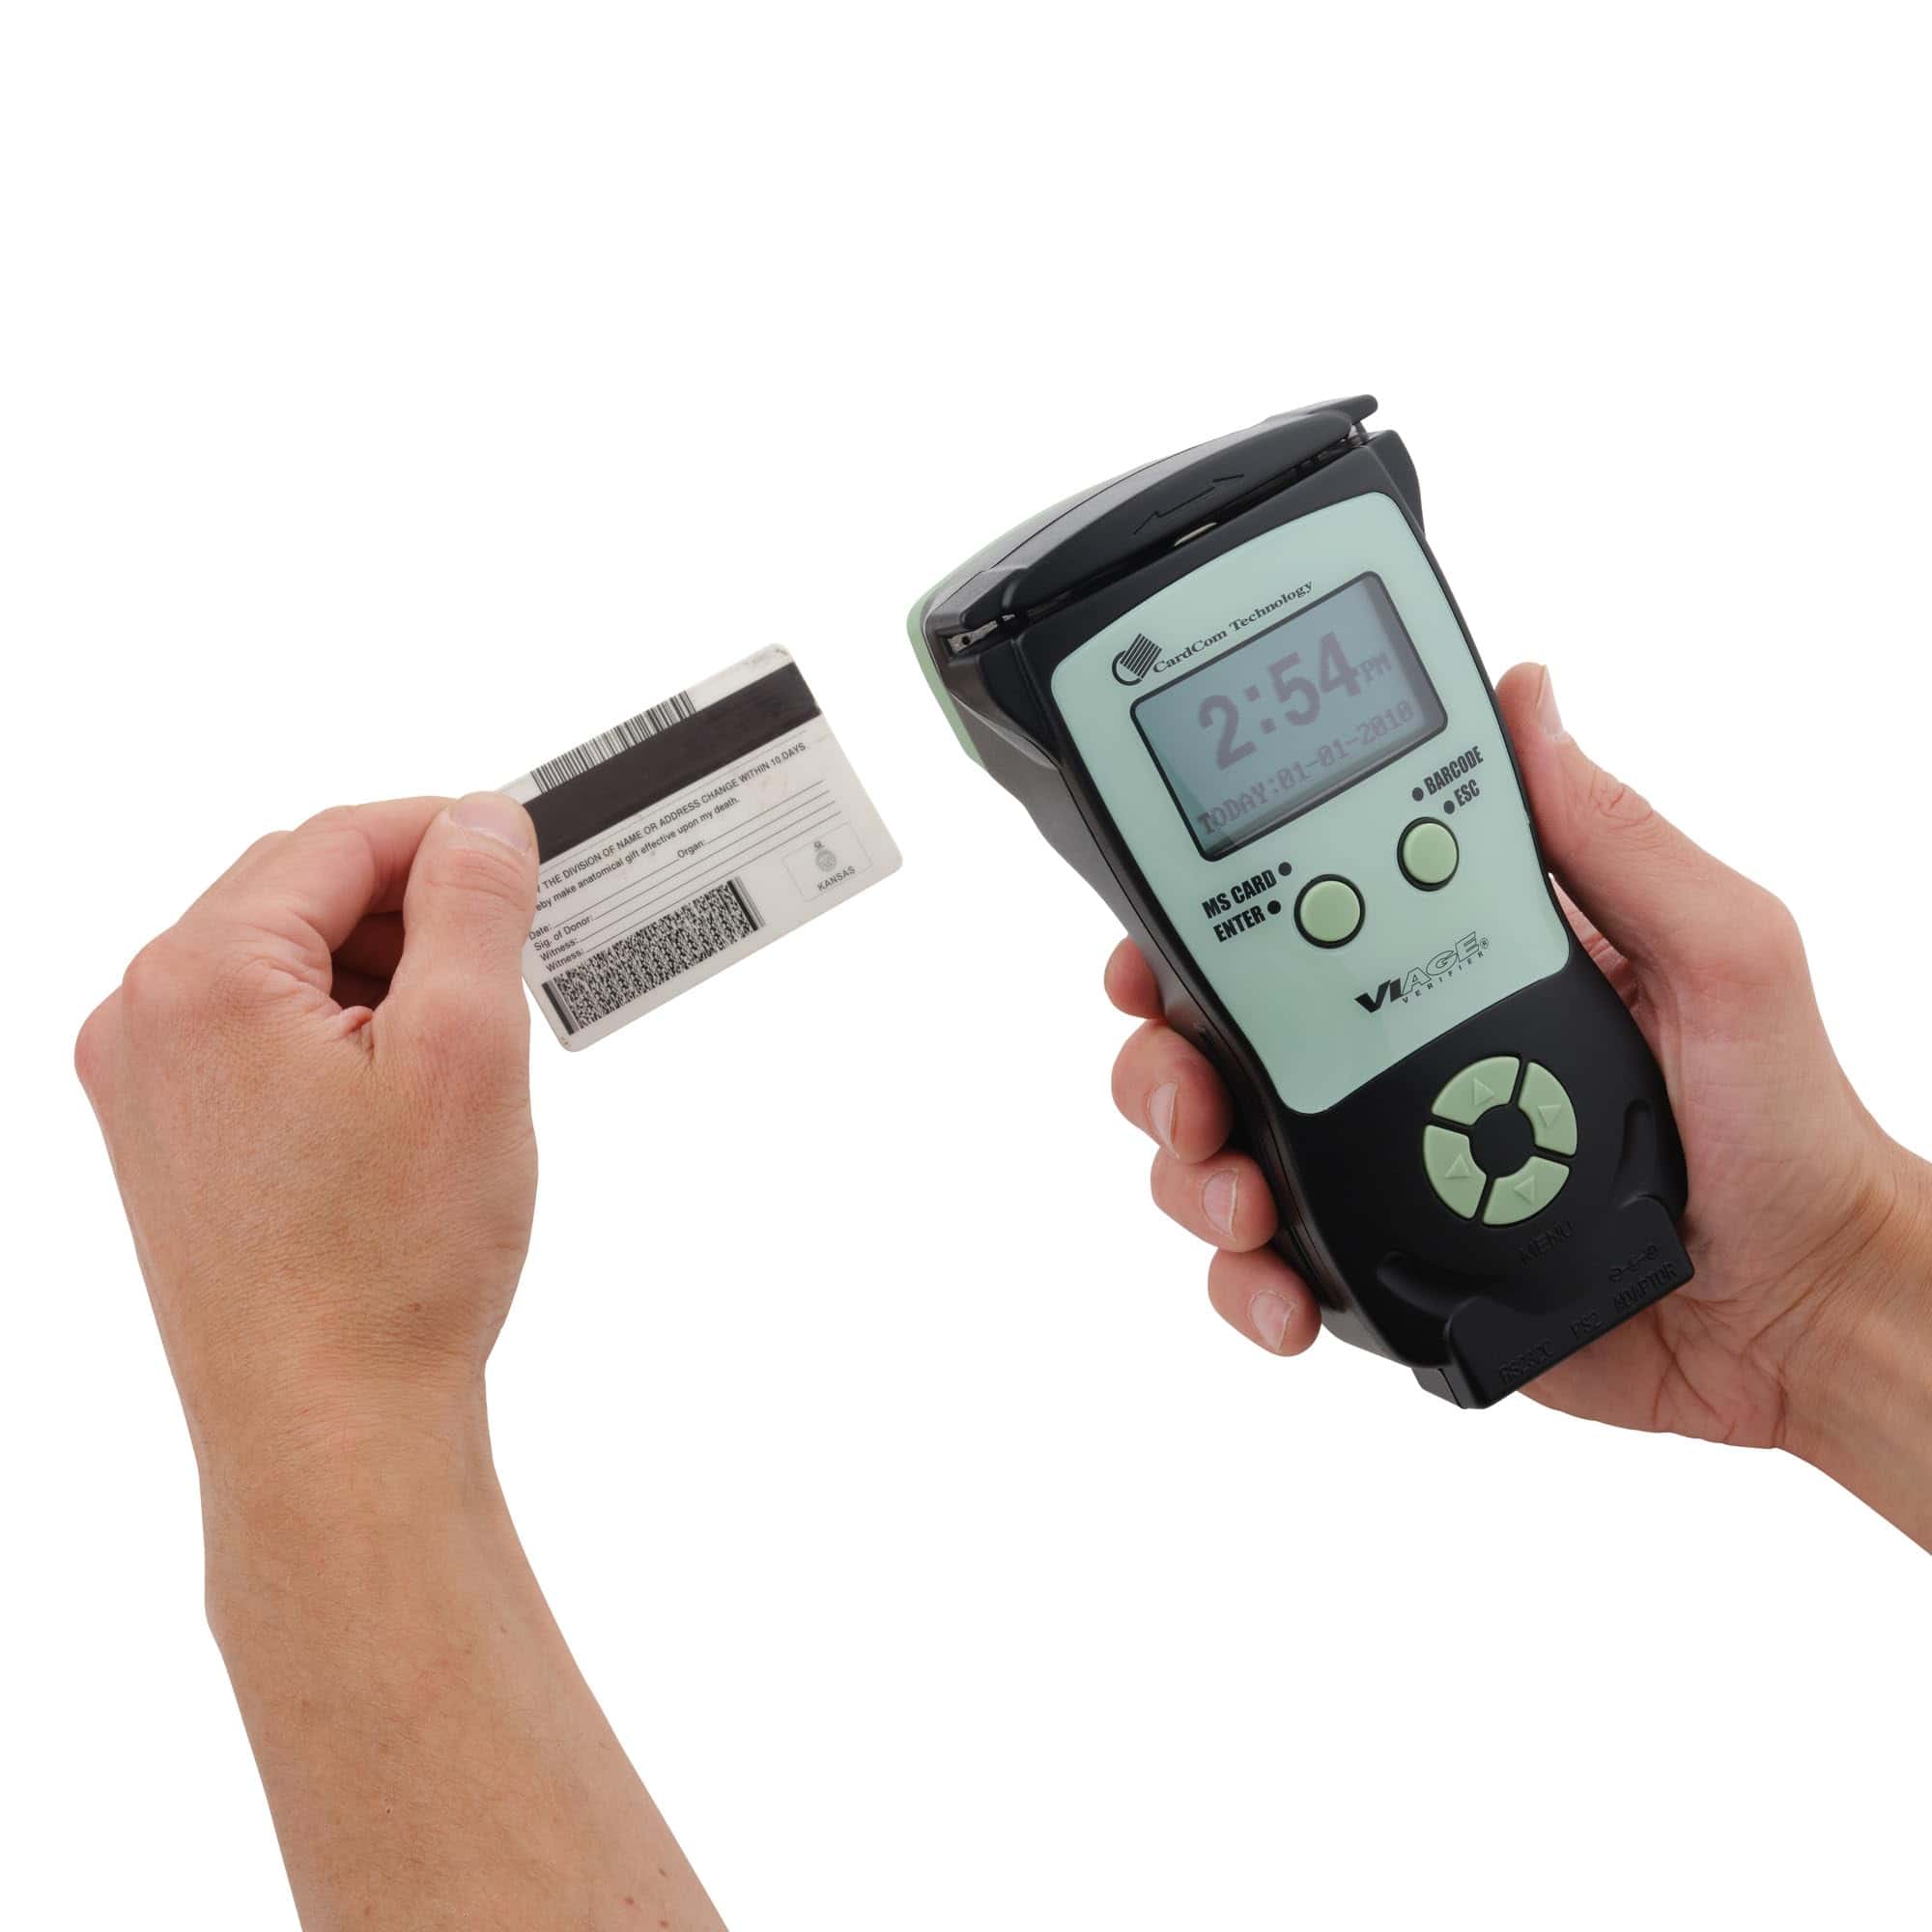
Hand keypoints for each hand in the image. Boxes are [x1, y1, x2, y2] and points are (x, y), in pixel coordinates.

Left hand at [77, 794, 724, 1927]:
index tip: (534, 864)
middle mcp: (144, 1018)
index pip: (342, 838)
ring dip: (386, 978)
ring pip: (287, 968)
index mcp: (200, 975)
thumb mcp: (468, 1050)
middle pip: (305, 896)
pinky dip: (346, 1037)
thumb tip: (480, 817)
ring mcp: (146, 1087)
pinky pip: (264, 1038)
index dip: (451, 836)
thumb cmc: (393, 1264)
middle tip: (517, 970)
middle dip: (420, 914)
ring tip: (466, 1057)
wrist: (328, 1432)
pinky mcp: (172, 1143)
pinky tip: (410, 1104)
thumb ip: (475, 904)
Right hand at [1106, 664, 1931, 1536]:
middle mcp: (1395, 1046)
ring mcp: (1379, 1157)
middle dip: (1160, 1060)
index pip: (1294, 903)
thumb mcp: (1723, 953)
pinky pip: (1260, 1265)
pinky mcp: (1376, 1261)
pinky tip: (1279, 1295)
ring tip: (1241, 1207)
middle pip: (1212, 1033)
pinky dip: (1239, 1281)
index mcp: (1457, 956)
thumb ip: (1617, 837)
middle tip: (1189, 1096)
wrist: (1798, 1313)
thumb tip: (1527, 698)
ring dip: (1187, 1174)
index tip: (1156, 937)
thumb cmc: (1784, 1125)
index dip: (1199, 916)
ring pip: (1209, 1149)